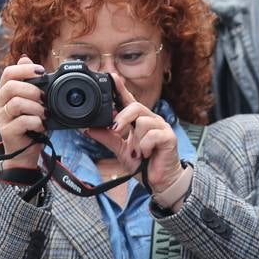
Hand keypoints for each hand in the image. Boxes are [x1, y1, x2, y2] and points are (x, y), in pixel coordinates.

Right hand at [0, 56, 47, 168]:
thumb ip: (29, 81)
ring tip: (44, 114)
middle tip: (45, 98)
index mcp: (4, 91)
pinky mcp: (5, 131)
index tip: (42, 72)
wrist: (25, 151)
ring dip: (36, 107)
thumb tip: (25, 58)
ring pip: (16, 103)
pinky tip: (41, 124)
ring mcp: (0, 118)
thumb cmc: (30, 123)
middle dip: (33, 90)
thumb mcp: (33, 100)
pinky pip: (21, 121)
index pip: (8, 72)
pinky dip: (36, 121)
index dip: (26, 70)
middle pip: (11, 86)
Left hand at [85, 73, 182, 191]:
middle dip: (122, 118)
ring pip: (142, 122)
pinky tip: (147, 154)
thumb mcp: (121, 150)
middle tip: (115, 130)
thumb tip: (89, 129)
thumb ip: (107, 138)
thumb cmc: (143, 164)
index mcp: (139, 121)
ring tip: (139, 152)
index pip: (129, 100)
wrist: (159, 182)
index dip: (121, 88)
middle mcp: (151, 120)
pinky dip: (145, 147)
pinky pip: (152, 135)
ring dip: (136, 141)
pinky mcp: (169, 137)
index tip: (112, 77)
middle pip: (135, 107)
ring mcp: (161, 127)